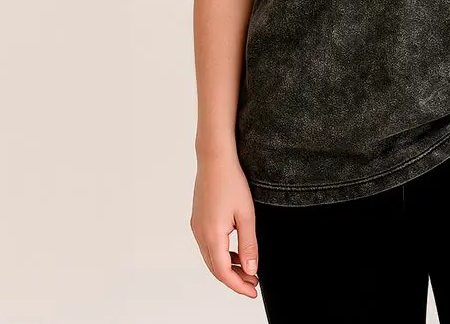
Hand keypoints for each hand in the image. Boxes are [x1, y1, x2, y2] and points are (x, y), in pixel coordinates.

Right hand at [190, 151, 259, 297]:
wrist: (214, 158)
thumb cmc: (232, 182)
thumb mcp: (246, 214)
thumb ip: (248, 244)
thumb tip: (250, 270)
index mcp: (212, 235)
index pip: (223, 272)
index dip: (238, 286)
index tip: (253, 291)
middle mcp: (200, 234)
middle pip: (215, 268)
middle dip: (234, 279)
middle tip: (253, 283)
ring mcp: (197, 227)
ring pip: (211, 258)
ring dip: (228, 267)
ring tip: (247, 270)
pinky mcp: (198, 220)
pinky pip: (208, 245)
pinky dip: (221, 254)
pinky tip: (235, 252)